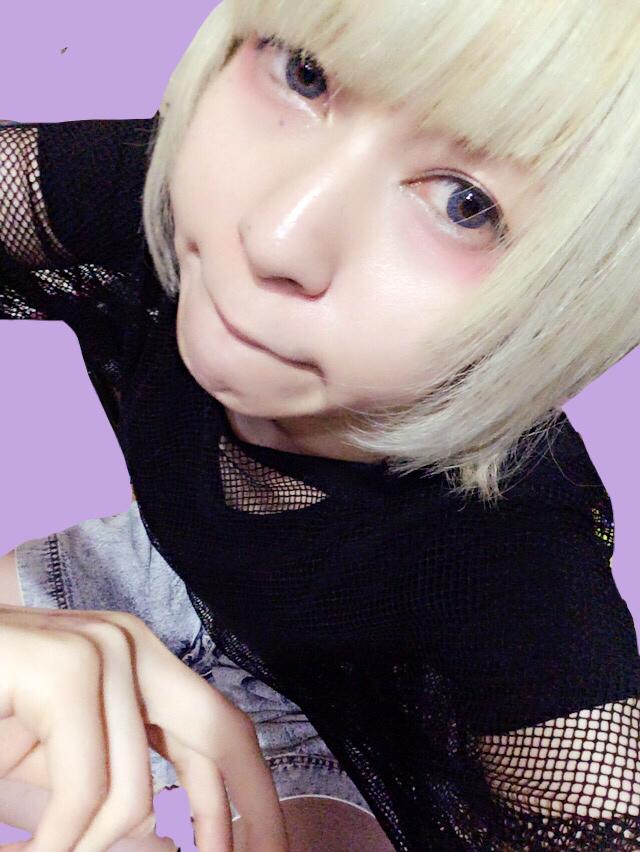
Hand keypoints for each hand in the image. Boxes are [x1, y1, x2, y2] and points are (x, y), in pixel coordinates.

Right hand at [0, 605, 288, 851]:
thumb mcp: (50, 781)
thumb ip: (109, 809)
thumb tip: (167, 846)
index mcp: (139, 668)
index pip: (224, 734)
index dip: (256, 802)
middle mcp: (132, 648)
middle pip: (224, 737)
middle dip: (239, 822)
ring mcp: (99, 650)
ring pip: (134, 793)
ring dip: (90, 851)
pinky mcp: (60, 667)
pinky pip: (85, 790)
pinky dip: (58, 844)